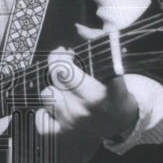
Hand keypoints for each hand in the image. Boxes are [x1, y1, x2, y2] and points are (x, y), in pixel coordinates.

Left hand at [35, 25, 138, 139]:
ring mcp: (72, 122)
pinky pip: (41, 120)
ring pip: (46, 95)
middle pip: (56, 77)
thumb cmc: (115, 89)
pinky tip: (54, 106)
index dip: (62, 56)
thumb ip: (97, 42)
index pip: (66, 70)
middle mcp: (84, 108)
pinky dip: (43, 112)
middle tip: (64, 63)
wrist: (121, 121)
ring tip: (65, 87)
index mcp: (99, 91)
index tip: (68, 52)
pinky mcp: (63, 133)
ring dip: (53, 87)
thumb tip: (78, 28)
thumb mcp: (113, 65)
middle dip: (58, 64)